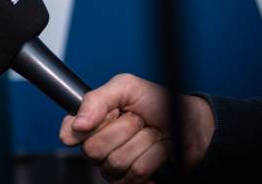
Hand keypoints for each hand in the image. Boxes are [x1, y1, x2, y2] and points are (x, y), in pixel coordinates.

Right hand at [58, 74, 213, 183]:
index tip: (109, 115)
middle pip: (92, 150)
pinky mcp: (132, 182)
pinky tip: (158, 150)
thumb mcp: (127, 87)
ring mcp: (114, 167)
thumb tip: (77, 123)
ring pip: (116, 162)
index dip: (85, 127)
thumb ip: (97, 99)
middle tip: (137, 120)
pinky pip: (136, 174)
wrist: (193, 124)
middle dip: (123, 130)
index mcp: (92, 122)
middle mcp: (99, 146)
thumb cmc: (159, 103)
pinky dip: (154, 157)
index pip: (69, 132)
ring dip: (143, 143)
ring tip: (152, 134)